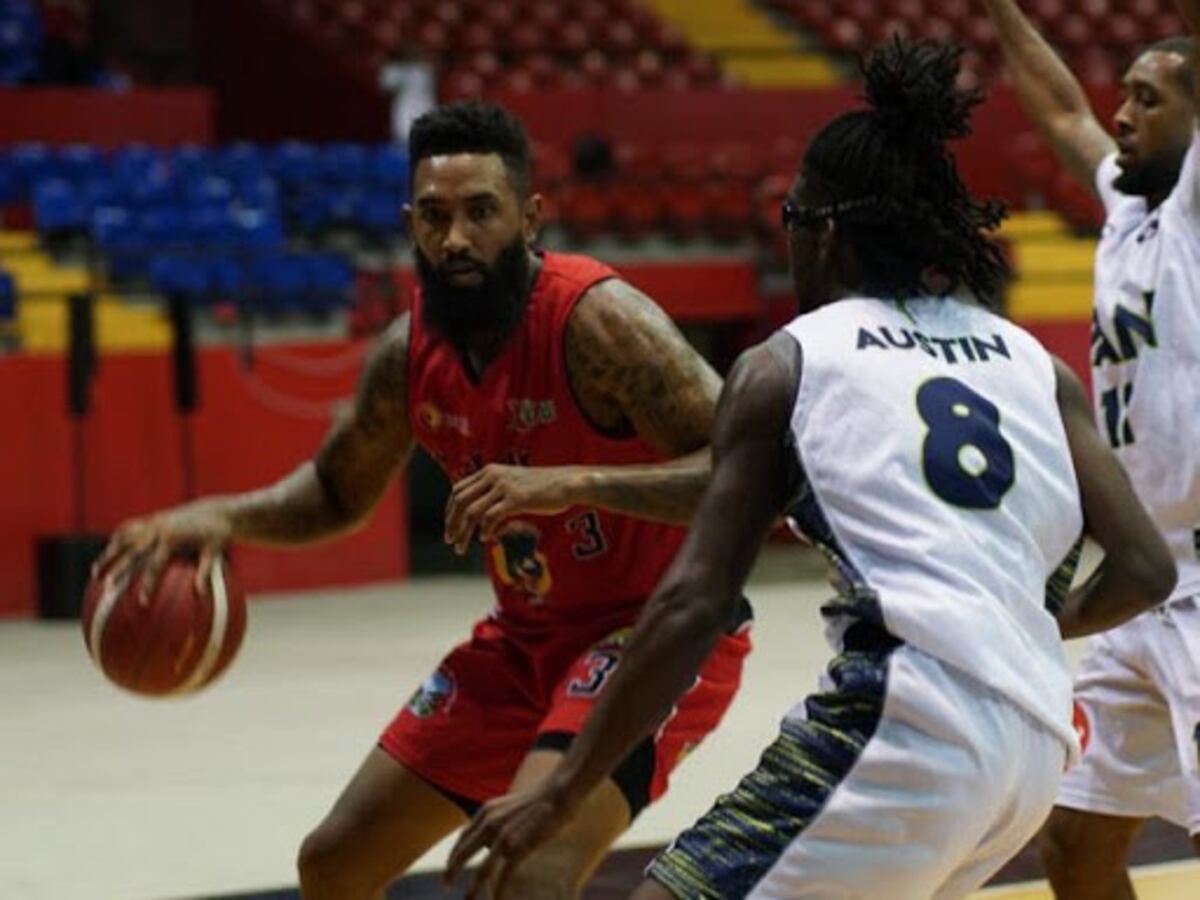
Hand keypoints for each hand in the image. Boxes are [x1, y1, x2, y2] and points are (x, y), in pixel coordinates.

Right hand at [92, 503, 232, 601]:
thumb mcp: (215, 552)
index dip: (148, 584)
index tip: (141, 603)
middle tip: (106, 588)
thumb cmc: (218, 535)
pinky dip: (116, 541)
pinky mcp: (152, 518)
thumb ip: (206, 571)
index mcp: (173, 539)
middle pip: (131, 551)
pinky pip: (129, 528)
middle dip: (117, 569)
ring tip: (95, 574)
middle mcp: (159, 529)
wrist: (216, 511)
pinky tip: (108, 555)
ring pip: (123, 539)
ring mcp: (153, 522)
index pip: (156, 565)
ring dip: (108, 555)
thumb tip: (202, 595)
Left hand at [444, 465, 582, 553]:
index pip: (458, 490)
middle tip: (450, 541)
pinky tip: (486, 538)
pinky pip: (491, 517)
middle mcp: (493, 476)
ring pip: (472, 512)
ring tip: (461, 547)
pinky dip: (485, 530)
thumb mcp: (513, 484)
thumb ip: (495, 494)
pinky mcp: (516, 499)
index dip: (449, 510)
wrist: (566, 483)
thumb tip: (480, 516)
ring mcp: (504, 486)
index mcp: (489, 471)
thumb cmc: (542, 488)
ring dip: (463, 532)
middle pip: (460, 501)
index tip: (450, 527)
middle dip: (452, 523)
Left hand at [444, 780, 579, 899]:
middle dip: (452, 871)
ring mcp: (503, 837)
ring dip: (473, 889)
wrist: (557, 793)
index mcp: (486, 812)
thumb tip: (493, 840)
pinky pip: (504, 876)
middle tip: (445, 885)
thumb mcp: (509, 806)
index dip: (454, 854)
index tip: (449, 866)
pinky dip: (499, 891)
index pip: (463, 837)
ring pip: (482, 871)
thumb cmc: (539, 800)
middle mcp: (490, 824)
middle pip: (463, 853)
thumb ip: (498, 820)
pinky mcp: (518, 848)